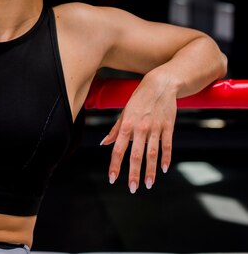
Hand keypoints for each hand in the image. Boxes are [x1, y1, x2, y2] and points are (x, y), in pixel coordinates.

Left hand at [100, 73, 177, 192]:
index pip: (119, 149)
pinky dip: (166, 158)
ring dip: (150, 171)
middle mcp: (140, 128)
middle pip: (136, 155)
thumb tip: (104, 143)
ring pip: (152, 153)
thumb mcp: (124, 112)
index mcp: (126, 125)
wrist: (160, 85)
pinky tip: (163, 169)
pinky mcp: (168, 127)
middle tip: (132, 189)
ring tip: (148, 185)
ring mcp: (155, 128)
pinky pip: (167, 145)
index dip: (115, 165)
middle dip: (133, 174)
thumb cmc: (139, 99)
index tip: (113, 179)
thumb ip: (115, 130)